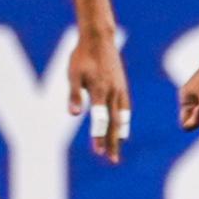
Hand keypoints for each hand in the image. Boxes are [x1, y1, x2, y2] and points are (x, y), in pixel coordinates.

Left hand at [68, 27, 132, 163]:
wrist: (100, 38)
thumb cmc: (82, 56)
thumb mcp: (73, 74)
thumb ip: (74, 94)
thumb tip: (73, 114)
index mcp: (100, 90)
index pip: (100, 118)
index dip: (98, 135)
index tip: (98, 152)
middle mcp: (113, 92)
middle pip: (114, 122)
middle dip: (112, 142)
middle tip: (112, 160)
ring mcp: (120, 89)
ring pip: (121, 116)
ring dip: (119, 134)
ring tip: (119, 148)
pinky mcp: (122, 86)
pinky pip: (125, 107)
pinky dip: (124, 120)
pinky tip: (122, 128)